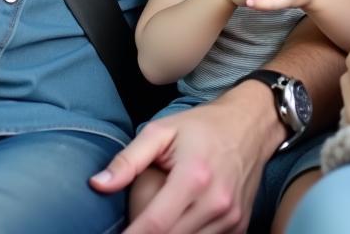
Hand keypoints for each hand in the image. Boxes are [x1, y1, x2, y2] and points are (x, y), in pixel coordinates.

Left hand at [90, 80, 279, 233]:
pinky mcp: (239, 226)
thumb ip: (128, 159)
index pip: (153, 225)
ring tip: (161, 217)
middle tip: (138, 221)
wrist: (251, 124)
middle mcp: (216, 201)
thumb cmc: (203, 126)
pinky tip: (181, 220)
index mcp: (194, 176)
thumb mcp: (162, 130)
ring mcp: (230, 217)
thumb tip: (98, 185)